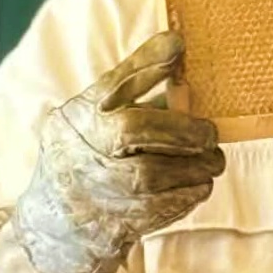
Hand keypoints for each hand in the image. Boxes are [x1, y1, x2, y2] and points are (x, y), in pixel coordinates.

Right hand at [9, 31, 224, 272]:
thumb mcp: (95, 124)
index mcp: (76, 118)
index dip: (144, 63)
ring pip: (150, 174)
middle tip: (209, 133)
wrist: (59, 226)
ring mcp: (93, 190)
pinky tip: (200, 185)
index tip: (177, 45)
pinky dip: (188, 194)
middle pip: (129, 130)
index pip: (110, 83)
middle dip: (179, 128)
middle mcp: (77, 150)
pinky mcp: (113, 223)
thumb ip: (134, 101)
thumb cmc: (89, 161)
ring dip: (193, 166)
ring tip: (213, 161)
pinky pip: (159, 207)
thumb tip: (184, 77)